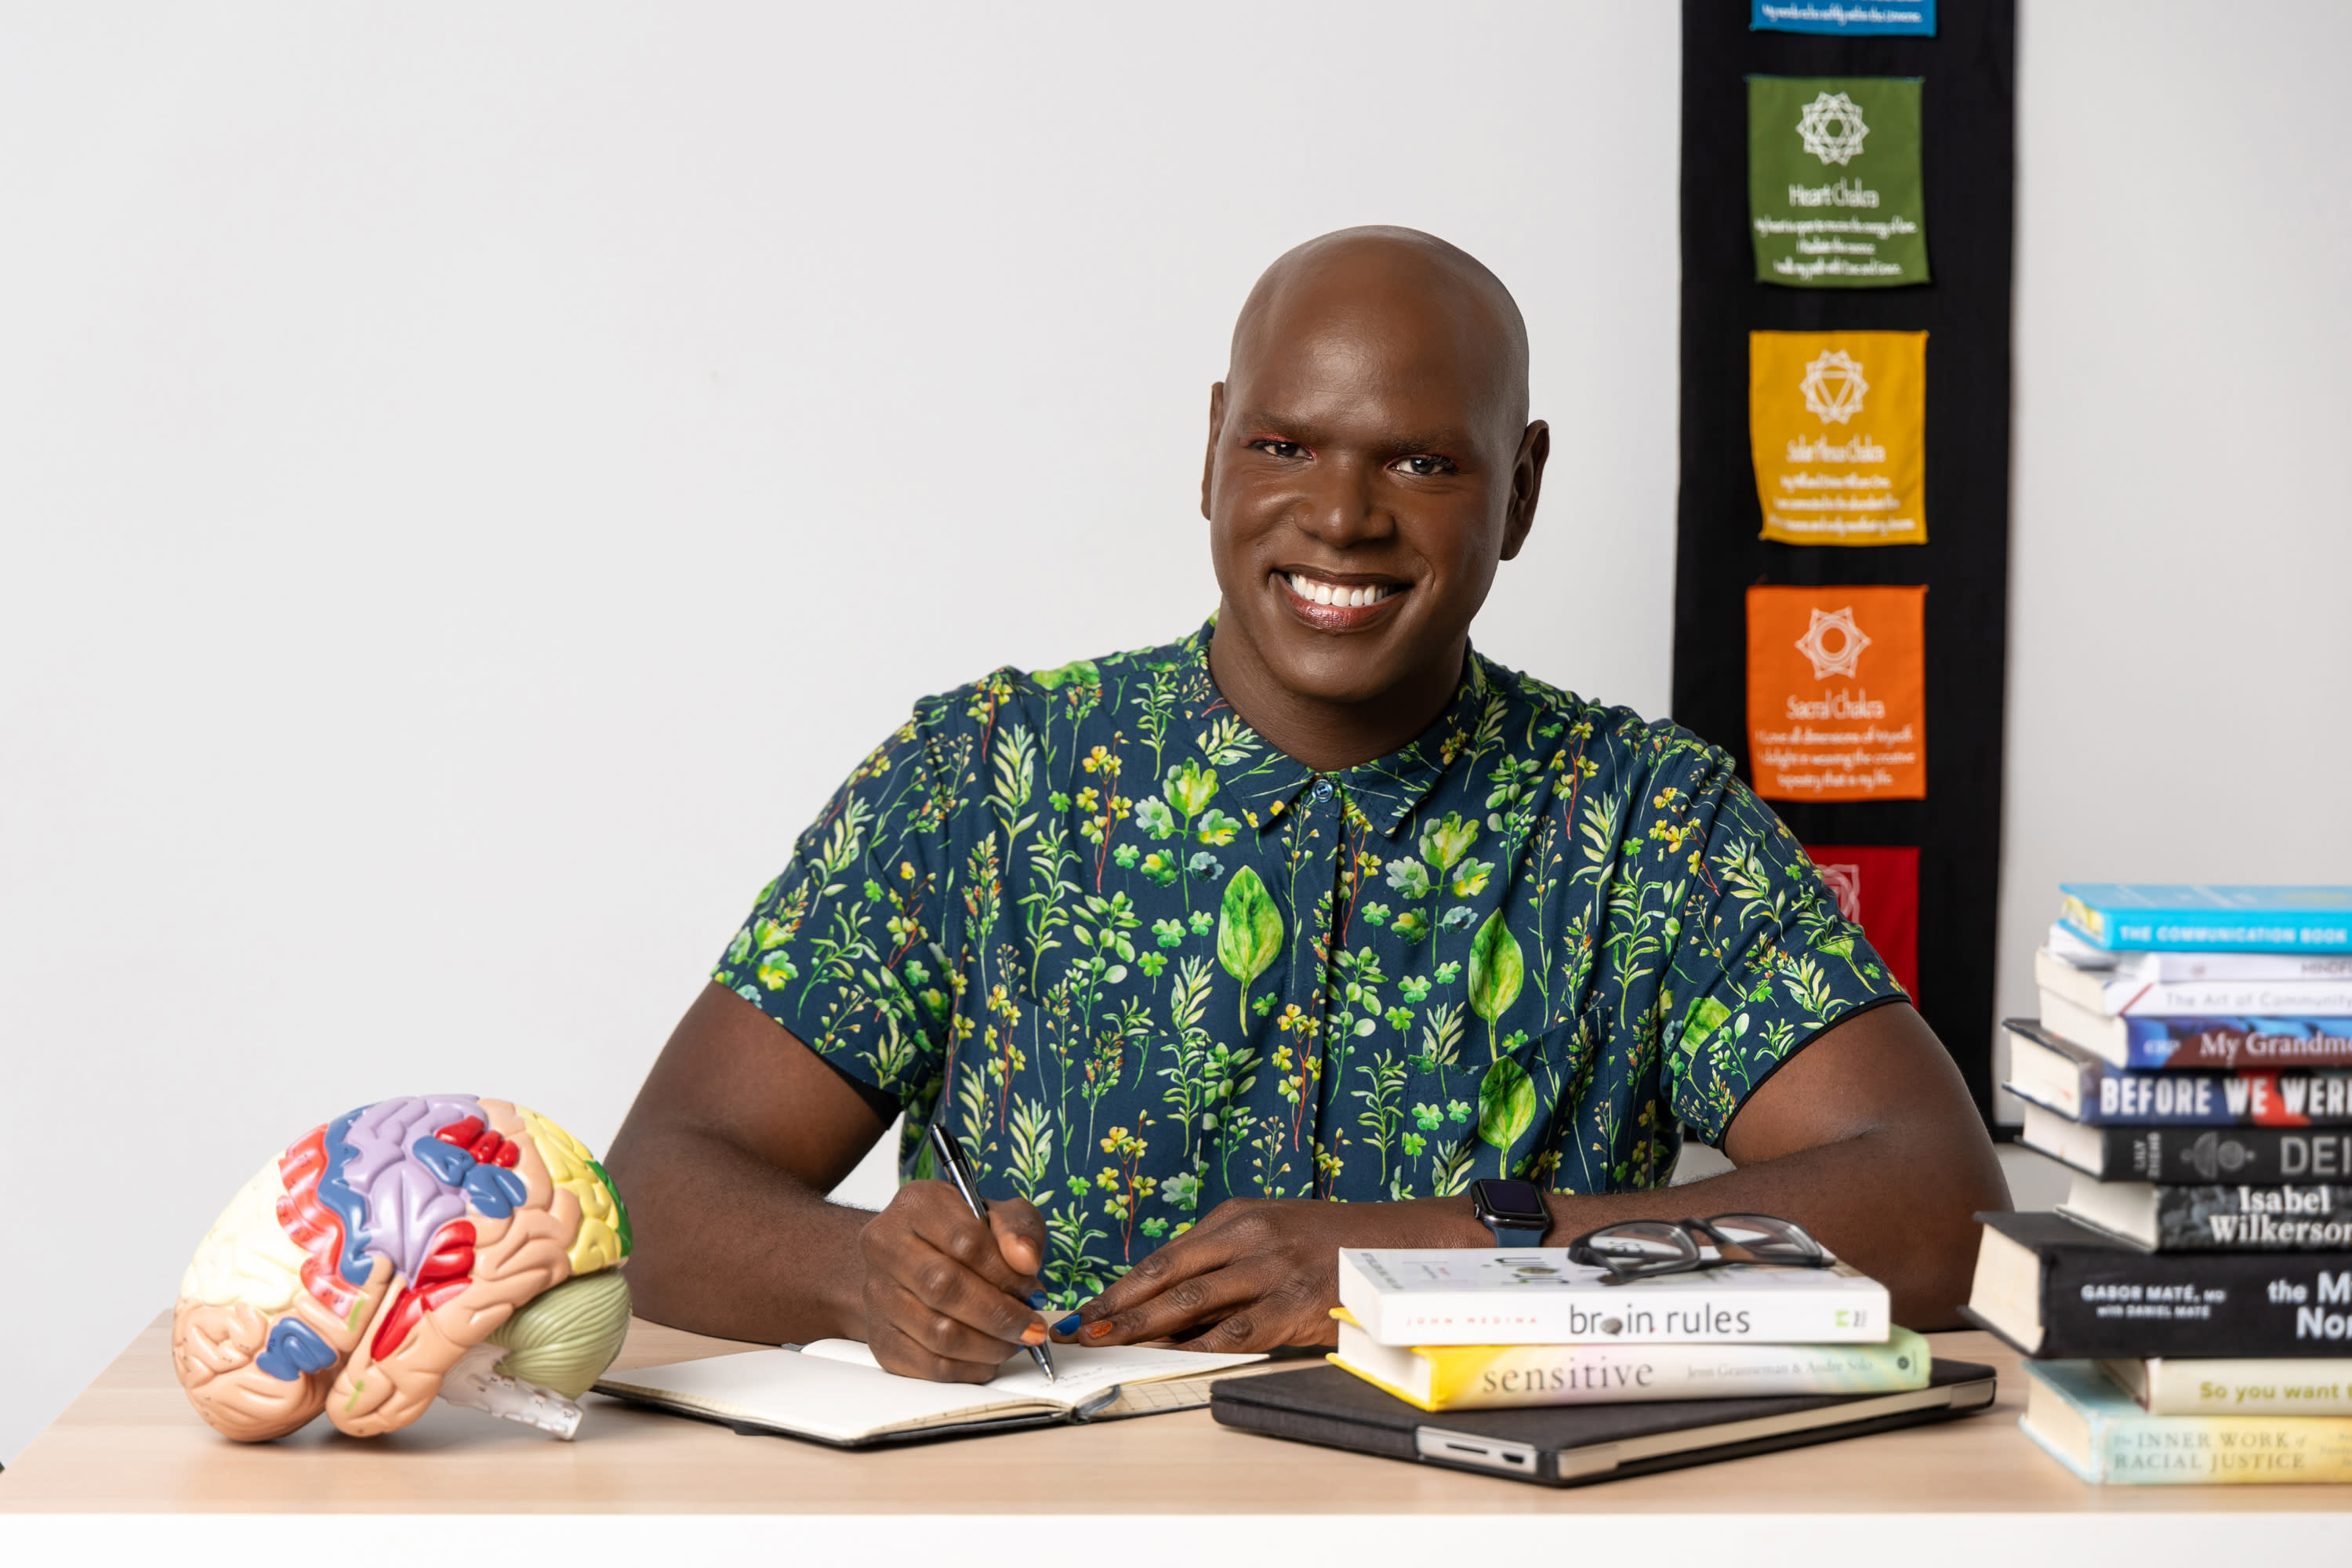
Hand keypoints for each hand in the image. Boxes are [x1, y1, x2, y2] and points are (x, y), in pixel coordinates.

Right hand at [857, 1180, 1049, 1381]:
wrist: (909, 1260)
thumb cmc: (960, 1235)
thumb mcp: (997, 1214)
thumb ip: (1018, 1228)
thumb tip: (1026, 1260)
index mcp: (916, 1204)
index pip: (965, 1241)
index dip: (1006, 1273)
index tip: (1032, 1290)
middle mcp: (885, 1246)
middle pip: (945, 1288)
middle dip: (1001, 1315)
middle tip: (1032, 1327)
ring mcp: (876, 1295)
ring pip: (938, 1333)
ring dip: (989, 1346)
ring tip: (1014, 1341)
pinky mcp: (880, 1338)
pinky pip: (929, 1365)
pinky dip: (970, 1368)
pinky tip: (989, 1357)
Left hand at [1064, 1197, 1486, 1351]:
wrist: (1398, 1243)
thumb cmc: (1329, 1241)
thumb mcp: (1271, 1229)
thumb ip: (1224, 1256)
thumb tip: (1166, 1299)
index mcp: (1237, 1217)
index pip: (1165, 1256)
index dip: (1122, 1286)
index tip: (1088, 1307)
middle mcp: (1249, 1238)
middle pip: (1168, 1277)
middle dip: (1119, 1307)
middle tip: (1083, 1328)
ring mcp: (1272, 1271)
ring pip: (1193, 1304)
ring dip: (1147, 1328)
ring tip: (1114, 1345)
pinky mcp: (1294, 1305)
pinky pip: (1237, 1332)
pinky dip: (1201, 1347)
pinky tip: (1174, 1358)